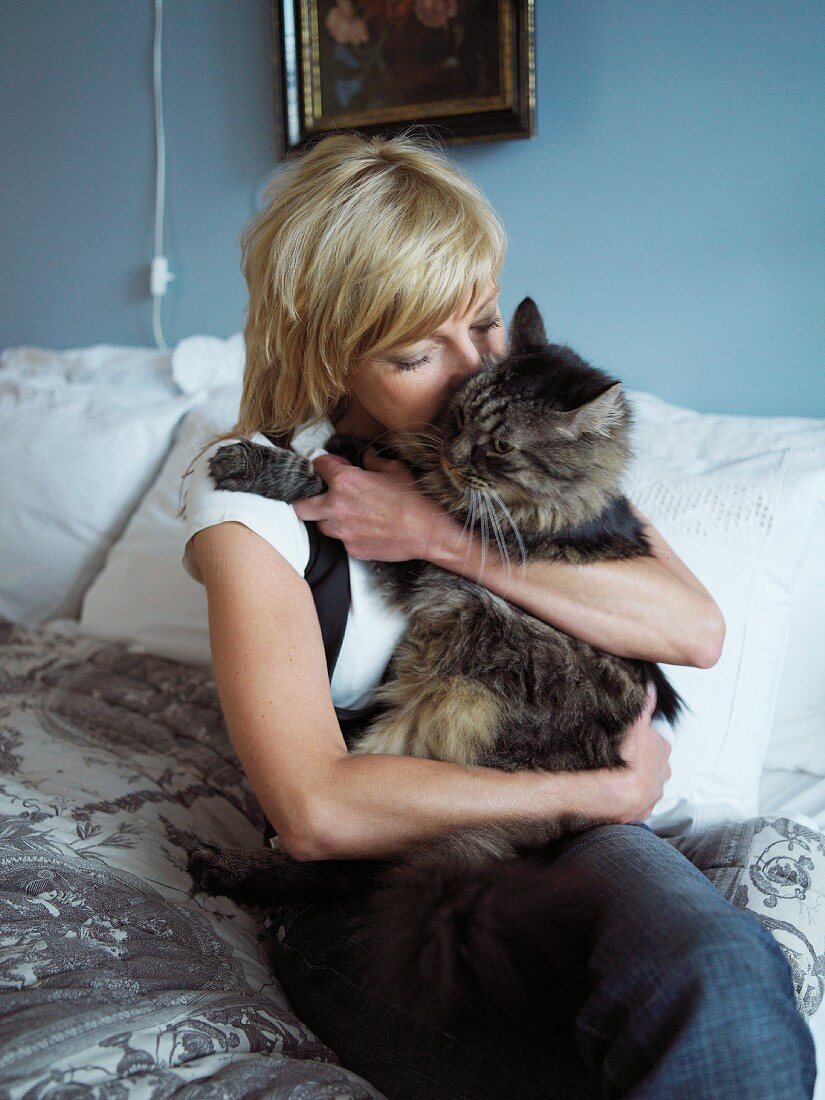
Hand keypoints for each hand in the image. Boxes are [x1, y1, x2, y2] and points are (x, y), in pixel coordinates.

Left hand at [291, 448, 446, 561]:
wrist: (428, 530)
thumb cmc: (413, 498)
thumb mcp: (395, 469)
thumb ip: (374, 461)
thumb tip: (367, 456)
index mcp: (345, 482)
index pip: (318, 466)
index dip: (326, 464)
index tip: (335, 466)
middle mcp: (337, 507)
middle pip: (301, 506)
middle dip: (306, 499)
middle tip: (319, 496)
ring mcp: (343, 531)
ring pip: (321, 526)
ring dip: (329, 519)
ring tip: (347, 515)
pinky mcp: (352, 549)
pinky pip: (342, 540)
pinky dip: (349, 534)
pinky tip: (366, 529)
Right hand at [611, 683, 672, 822]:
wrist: (619, 793)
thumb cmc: (628, 757)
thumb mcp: (637, 725)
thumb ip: (645, 705)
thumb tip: (651, 684)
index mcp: (664, 751)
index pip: (655, 741)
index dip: (641, 739)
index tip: (627, 739)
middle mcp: (664, 774)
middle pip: (652, 763)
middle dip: (640, 761)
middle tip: (620, 756)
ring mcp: (654, 795)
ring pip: (645, 783)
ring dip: (633, 780)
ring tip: (614, 775)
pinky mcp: (642, 812)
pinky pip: (636, 803)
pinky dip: (627, 798)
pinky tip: (614, 792)